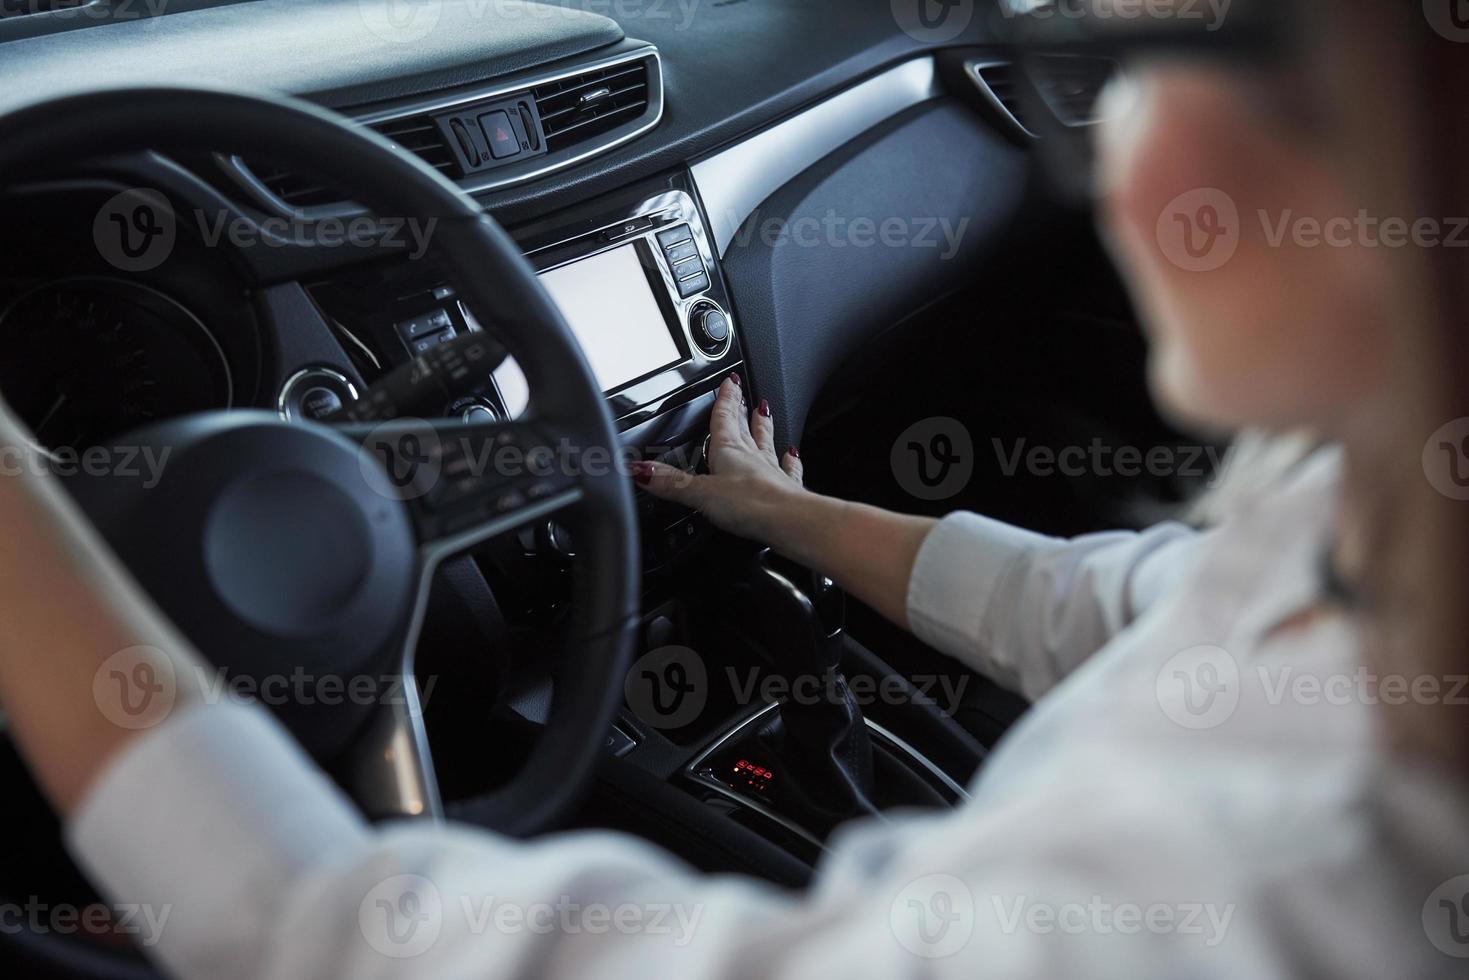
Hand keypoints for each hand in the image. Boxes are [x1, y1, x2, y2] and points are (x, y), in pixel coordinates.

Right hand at [631, 374, 804, 541]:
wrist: (789, 521)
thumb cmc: (750, 504)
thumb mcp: (700, 493)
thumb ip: (671, 483)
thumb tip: (641, 471)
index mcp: (730, 451)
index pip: (725, 418)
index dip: (725, 399)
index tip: (728, 382)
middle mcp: (752, 456)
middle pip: (744, 427)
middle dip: (741, 409)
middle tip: (743, 394)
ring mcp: (772, 472)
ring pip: (766, 442)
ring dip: (764, 427)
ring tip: (765, 412)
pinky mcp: (787, 491)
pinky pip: (789, 469)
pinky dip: (790, 460)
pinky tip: (793, 455)